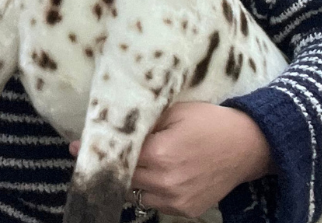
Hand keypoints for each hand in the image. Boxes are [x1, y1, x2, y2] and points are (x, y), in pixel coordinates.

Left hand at [68, 102, 273, 217]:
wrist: (247, 146)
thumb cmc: (209, 121)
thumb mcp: (174, 111)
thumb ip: (143, 121)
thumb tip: (115, 123)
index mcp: (160, 155)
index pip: (118, 157)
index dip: (97, 151)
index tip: (73, 147)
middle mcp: (166, 183)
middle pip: (123, 178)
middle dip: (107, 167)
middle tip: (89, 155)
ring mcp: (177, 201)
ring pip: (136, 194)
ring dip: (127, 181)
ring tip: (118, 165)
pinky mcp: (187, 210)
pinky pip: (155, 203)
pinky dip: (147, 190)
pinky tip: (146, 174)